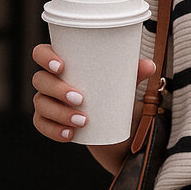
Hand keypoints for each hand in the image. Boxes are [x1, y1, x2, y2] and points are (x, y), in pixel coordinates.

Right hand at [31, 43, 156, 172]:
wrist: (116, 129)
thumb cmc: (114, 96)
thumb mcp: (125, 86)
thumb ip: (135, 74)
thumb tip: (149, 65)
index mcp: (63, 65)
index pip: (41, 54)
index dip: (45, 57)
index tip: (62, 66)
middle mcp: (50, 82)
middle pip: (41, 81)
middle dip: (57, 89)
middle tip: (80, 98)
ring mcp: (48, 103)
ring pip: (41, 105)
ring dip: (59, 112)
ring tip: (83, 120)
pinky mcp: (52, 123)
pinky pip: (42, 125)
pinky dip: (54, 131)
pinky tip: (69, 134)